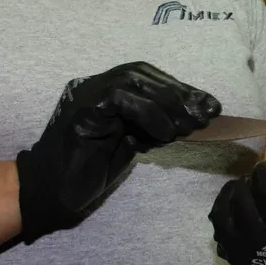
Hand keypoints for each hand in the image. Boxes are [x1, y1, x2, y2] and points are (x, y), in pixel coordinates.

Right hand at [17, 62, 219, 240]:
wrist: (55, 191)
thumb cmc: (92, 169)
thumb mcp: (133, 142)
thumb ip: (155, 125)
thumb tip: (192, 117)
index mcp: (108, 91)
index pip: (148, 77)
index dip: (181, 87)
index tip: (210, 105)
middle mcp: (95, 86)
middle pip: (142, 73)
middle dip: (179, 92)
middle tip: (205, 115)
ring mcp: (86, 96)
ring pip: (132, 80)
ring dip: (167, 102)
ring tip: (188, 127)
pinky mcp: (81, 112)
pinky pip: (119, 99)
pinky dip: (148, 113)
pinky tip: (164, 133)